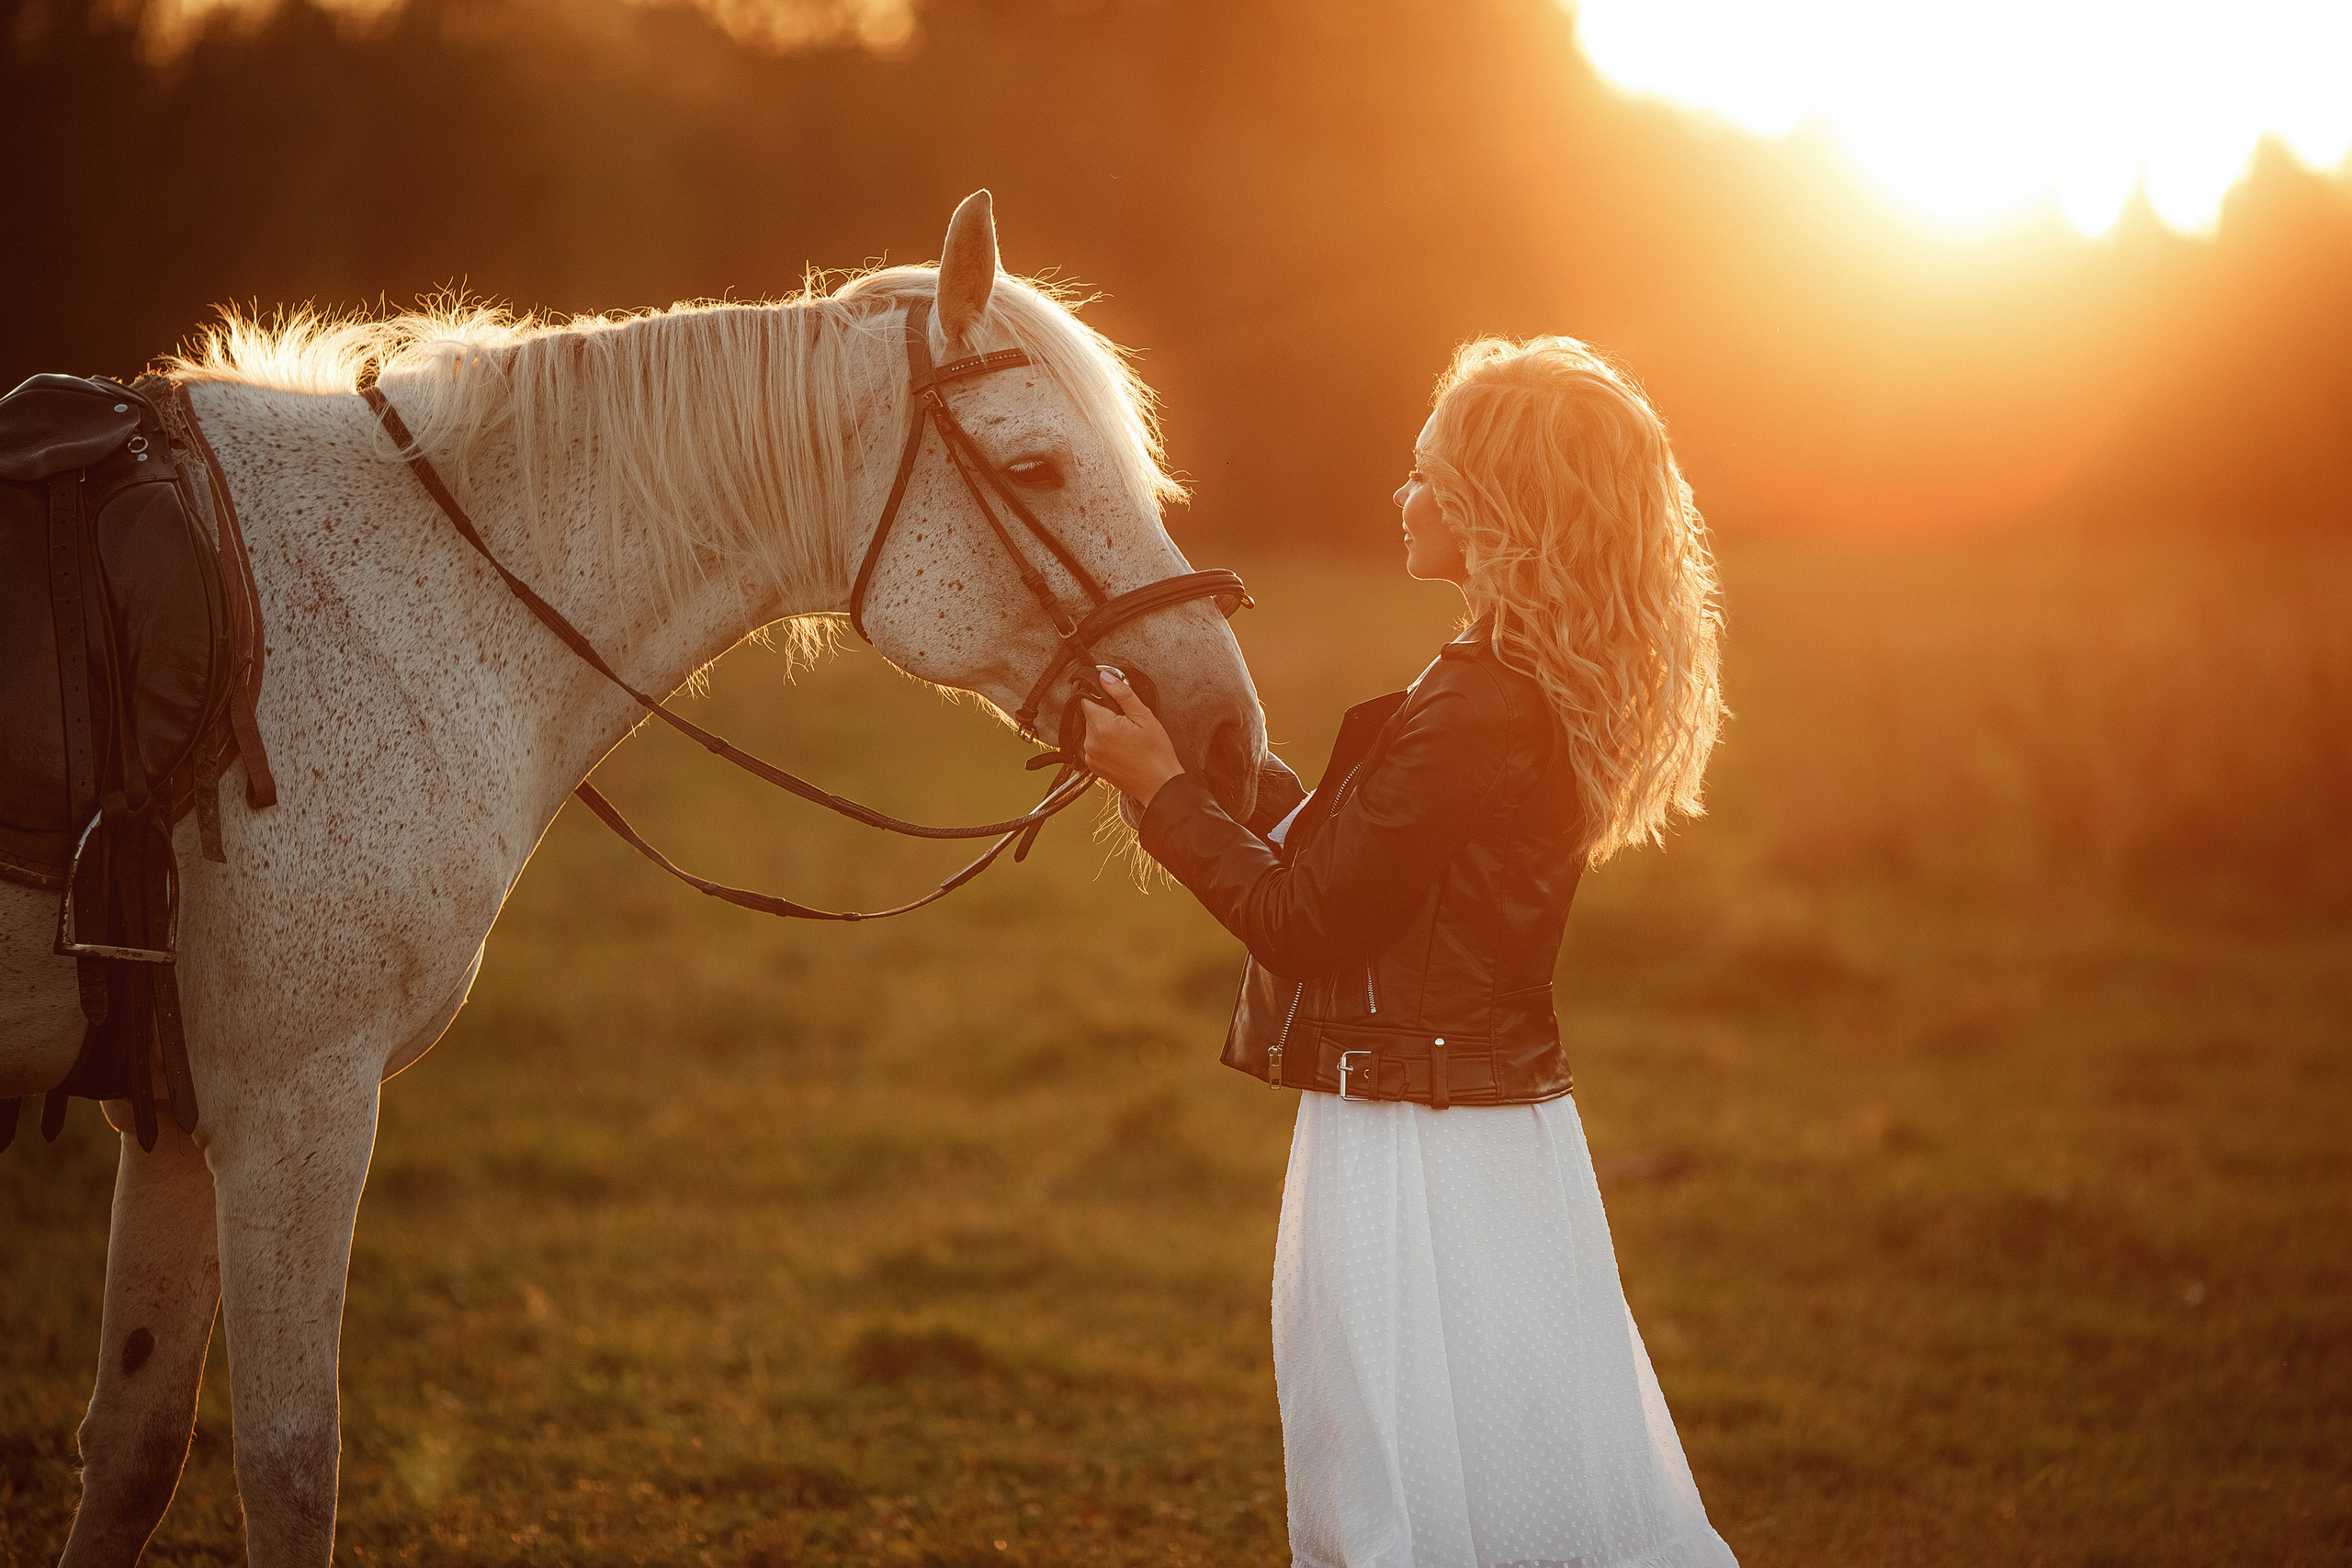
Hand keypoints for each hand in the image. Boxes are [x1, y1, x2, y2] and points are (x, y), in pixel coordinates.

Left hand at [1079, 667, 1185, 809]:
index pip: (1086, 699)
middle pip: (1089, 715)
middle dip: (1105, 713)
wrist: (1159, 785)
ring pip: (1091, 731)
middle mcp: (1090, 742)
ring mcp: (1090, 756)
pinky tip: (1122, 748)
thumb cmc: (1156, 753)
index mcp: (1101, 726)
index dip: (1098, 695)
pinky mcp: (1093, 766)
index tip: (1113, 700)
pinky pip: (1093, 746)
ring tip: (1126, 738)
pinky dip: (1104, 743)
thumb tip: (1105, 677)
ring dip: (1104, 729)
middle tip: (1127, 722)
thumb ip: (1122, 694)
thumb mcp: (1144, 716)